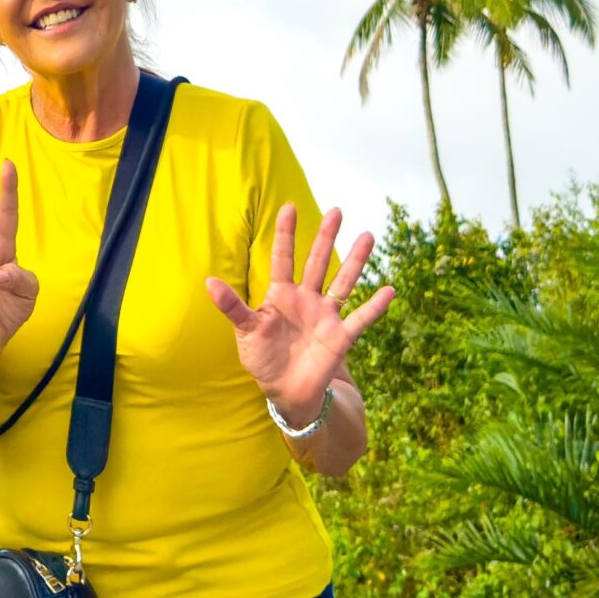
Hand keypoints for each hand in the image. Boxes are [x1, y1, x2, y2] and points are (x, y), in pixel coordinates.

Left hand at [204, 205, 394, 423]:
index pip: (283, 258)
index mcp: (281, 295)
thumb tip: (208, 281)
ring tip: (368, 236)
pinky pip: (360, 318)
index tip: (289, 207)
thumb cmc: (262, 357)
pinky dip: (375, 306)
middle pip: (317, 262)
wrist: (284, 390)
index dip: (286, 234)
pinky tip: (389, 290)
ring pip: (342, 282)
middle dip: (325, 237)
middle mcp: (306, 299)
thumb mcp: (245, 330)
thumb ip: (231, 306)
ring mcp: (325, 316)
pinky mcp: (340, 337)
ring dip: (355, 261)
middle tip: (336, 210)